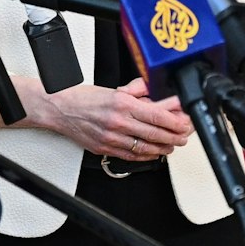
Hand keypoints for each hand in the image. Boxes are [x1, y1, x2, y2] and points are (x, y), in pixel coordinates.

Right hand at [36, 77, 191, 160]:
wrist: (60, 109)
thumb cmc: (84, 99)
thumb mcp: (113, 89)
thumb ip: (136, 91)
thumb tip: (155, 92)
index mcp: (122, 104)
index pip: (155, 115)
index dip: (174, 122)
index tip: (184, 123)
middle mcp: (118, 122)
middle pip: (154, 133)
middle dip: (173, 137)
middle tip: (183, 136)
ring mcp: (111, 138)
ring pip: (145, 147)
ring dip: (163, 148)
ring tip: (172, 145)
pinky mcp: (105, 148)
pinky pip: (131, 156)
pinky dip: (146, 156)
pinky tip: (154, 153)